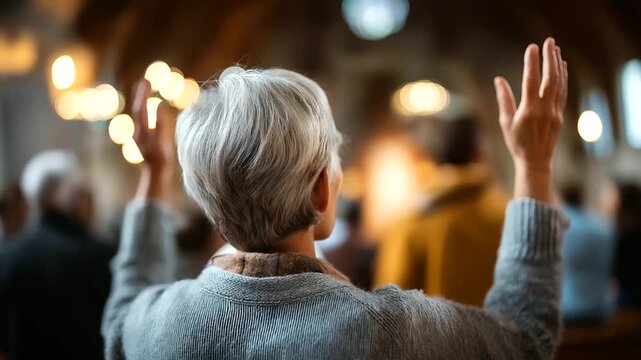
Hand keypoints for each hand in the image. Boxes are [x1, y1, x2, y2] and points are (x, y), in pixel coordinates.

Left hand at [131, 79, 176, 200]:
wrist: (155, 178)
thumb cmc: (161, 161)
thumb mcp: (163, 142)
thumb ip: (162, 124)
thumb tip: (161, 106)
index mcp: (141, 131)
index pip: (140, 109)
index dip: (142, 95)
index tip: (145, 81)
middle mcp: (138, 133)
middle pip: (137, 111)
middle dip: (140, 96)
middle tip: (143, 82)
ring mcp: (141, 138)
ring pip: (139, 117)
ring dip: (142, 103)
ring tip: (145, 93)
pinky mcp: (144, 142)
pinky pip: (143, 123)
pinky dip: (145, 113)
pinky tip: (149, 113)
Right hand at [494, 38, 567, 201]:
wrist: (535, 161)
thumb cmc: (516, 143)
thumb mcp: (505, 122)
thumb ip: (504, 100)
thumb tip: (498, 80)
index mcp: (528, 111)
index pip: (531, 81)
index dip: (531, 63)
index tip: (531, 47)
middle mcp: (544, 110)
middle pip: (550, 78)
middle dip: (549, 58)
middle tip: (549, 41)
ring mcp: (555, 112)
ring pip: (559, 83)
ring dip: (558, 64)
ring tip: (556, 49)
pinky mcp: (560, 115)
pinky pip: (563, 92)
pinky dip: (563, 77)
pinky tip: (562, 66)